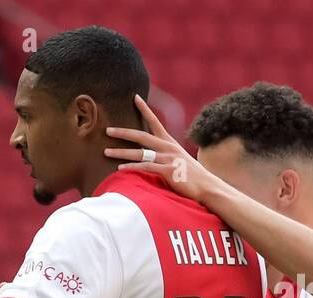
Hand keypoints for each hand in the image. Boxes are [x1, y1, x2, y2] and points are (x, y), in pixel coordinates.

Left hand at [104, 94, 220, 203]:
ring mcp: (168, 158)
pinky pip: (146, 167)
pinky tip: (120, 169)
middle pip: (141, 135)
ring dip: (121, 152)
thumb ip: (163, 154)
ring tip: (106, 152)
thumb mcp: (176, 159)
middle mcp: (168, 147)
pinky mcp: (168, 171)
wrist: (206, 186)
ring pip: (140, 153)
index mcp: (169, 142)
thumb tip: (150, 155)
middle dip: (123, 132)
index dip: (145, 108)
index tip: (135, 97)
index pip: (155, 121)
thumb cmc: (190, 175)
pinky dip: (132, 167)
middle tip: (107, 130)